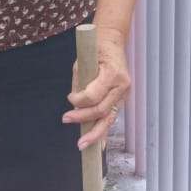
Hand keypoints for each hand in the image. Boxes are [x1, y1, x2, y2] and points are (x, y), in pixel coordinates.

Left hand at [63, 28, 130, 149]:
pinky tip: (99, 146)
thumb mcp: (82, 63)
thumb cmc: (95, 52)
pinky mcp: (121, 100)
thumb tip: (74, 106)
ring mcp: (124, 94)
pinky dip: (104, 132)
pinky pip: (112, 119)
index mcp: (112, 73)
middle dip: (83, 119)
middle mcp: (122, 86)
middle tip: (66, 120)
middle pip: (101, 110)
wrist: (112, 43)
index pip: (93, 95)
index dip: (79, 100)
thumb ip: (79, 84)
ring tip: (82, 144)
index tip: (69, 97)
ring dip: (94, 133)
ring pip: (108, 119)